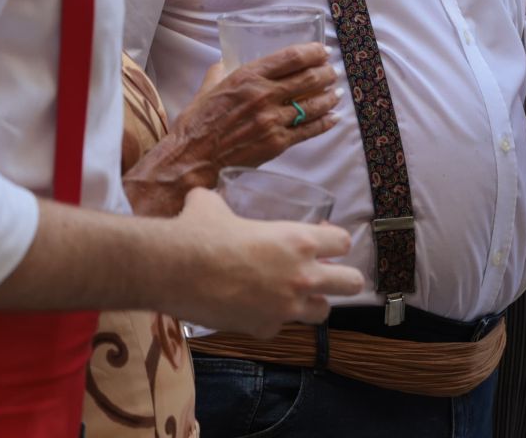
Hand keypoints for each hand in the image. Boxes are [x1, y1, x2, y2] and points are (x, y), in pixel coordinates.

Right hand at [124, 44, 341, 216]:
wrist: (192, 157)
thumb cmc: (196, 123)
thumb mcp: (208, 88)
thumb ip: (220, 72)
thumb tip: (224, 62)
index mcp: (247, 76)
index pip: (291, 57)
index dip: (312, 52)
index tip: (322, 51)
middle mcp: (264, 95)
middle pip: (308, 79)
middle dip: (326, 73)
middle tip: (332, 72)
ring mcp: (272, 120)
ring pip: (313, 105)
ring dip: (329, 97)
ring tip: (336, 93)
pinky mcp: (277, 143)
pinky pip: (308, 130)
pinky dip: (325, 123)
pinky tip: (333, 118)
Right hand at [163, 188, 363, 337]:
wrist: (174, 271)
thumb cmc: (199, 232)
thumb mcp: (214, 206)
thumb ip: (221, 203)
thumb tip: (203, 196)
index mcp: (299, 240)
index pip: (343, 243)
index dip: (333, 242)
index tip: (321, 243)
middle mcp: (302, 276)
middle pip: (351, 283)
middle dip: (342, 278)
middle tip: (326, 275)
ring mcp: (286, 307)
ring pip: (322, 312)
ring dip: (311, 303)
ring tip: (292, 296)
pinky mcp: (264, 329)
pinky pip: (278, 327)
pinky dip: (269, 320)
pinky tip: (252, 310)